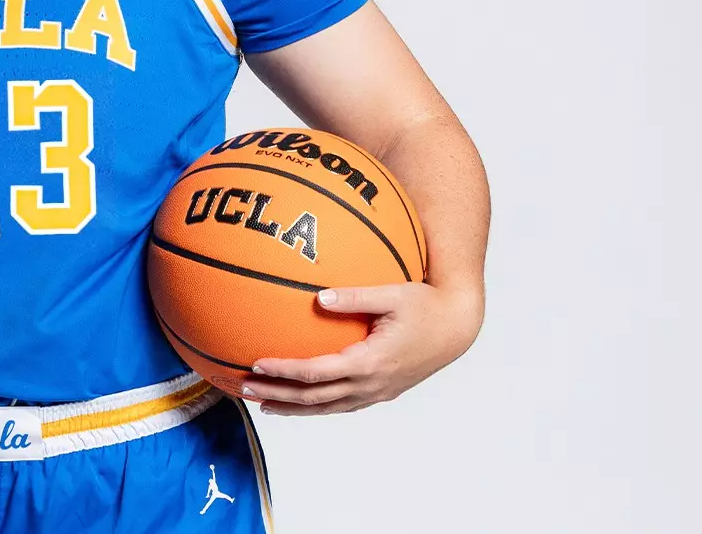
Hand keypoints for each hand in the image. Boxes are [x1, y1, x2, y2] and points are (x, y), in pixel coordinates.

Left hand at [239, 282, 482, 415]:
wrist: (456, 329)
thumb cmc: (425, 305)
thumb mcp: (393, 293)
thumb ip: (356, 295)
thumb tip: (318, 297)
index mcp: (370, 362)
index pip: (317, 373)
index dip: (285, 371)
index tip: (256, 363)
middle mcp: (371, 384)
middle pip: (315, 398)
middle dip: (278, 395)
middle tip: (245, 389)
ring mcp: (377, 392)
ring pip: (327, 408)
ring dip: (293, 407)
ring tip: (263, 405)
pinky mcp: (381, 392)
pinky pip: (341, 405)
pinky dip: (316, 406)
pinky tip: (300, 400)